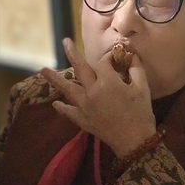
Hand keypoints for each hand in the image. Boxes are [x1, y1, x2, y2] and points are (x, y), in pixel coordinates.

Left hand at [40, 37, 156, 156]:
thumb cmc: (141, 113)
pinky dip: (62, 108)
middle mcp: (92, 92)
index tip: (115, 57)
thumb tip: (130, 53)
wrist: (135, 141)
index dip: (109, 57)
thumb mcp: (142, 88)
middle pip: (80, 69)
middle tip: (64, 42)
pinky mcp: (82, 120)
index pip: (103, 63)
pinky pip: (69, 112)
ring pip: (68, 89)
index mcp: (108, 82)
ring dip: (55, 79)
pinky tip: (55, 103)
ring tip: (42, 70)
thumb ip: (135, 68)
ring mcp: (84, 106)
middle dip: (72, 54)